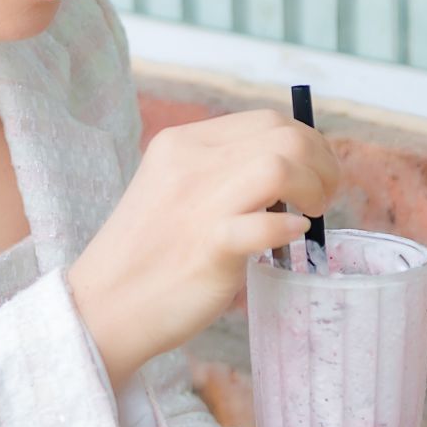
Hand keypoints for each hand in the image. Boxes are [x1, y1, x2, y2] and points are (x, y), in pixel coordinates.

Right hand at [67, 110, 340, 387]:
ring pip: (280, 164)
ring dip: (313, 188)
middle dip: (321, 163)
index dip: (307, 143)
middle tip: (323, 198)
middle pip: (283, 135)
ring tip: (311, 215)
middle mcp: (191, 162)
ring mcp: (198, 202)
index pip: (267, 120)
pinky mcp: (208, 245)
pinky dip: (288, 227)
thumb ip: (219, 173)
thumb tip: (285, 172)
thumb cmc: (148, 254)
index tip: (316, 174)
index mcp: (183, 143)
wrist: (104, 306)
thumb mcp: (176, 191)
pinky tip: (291, 237)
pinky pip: (265, 223)